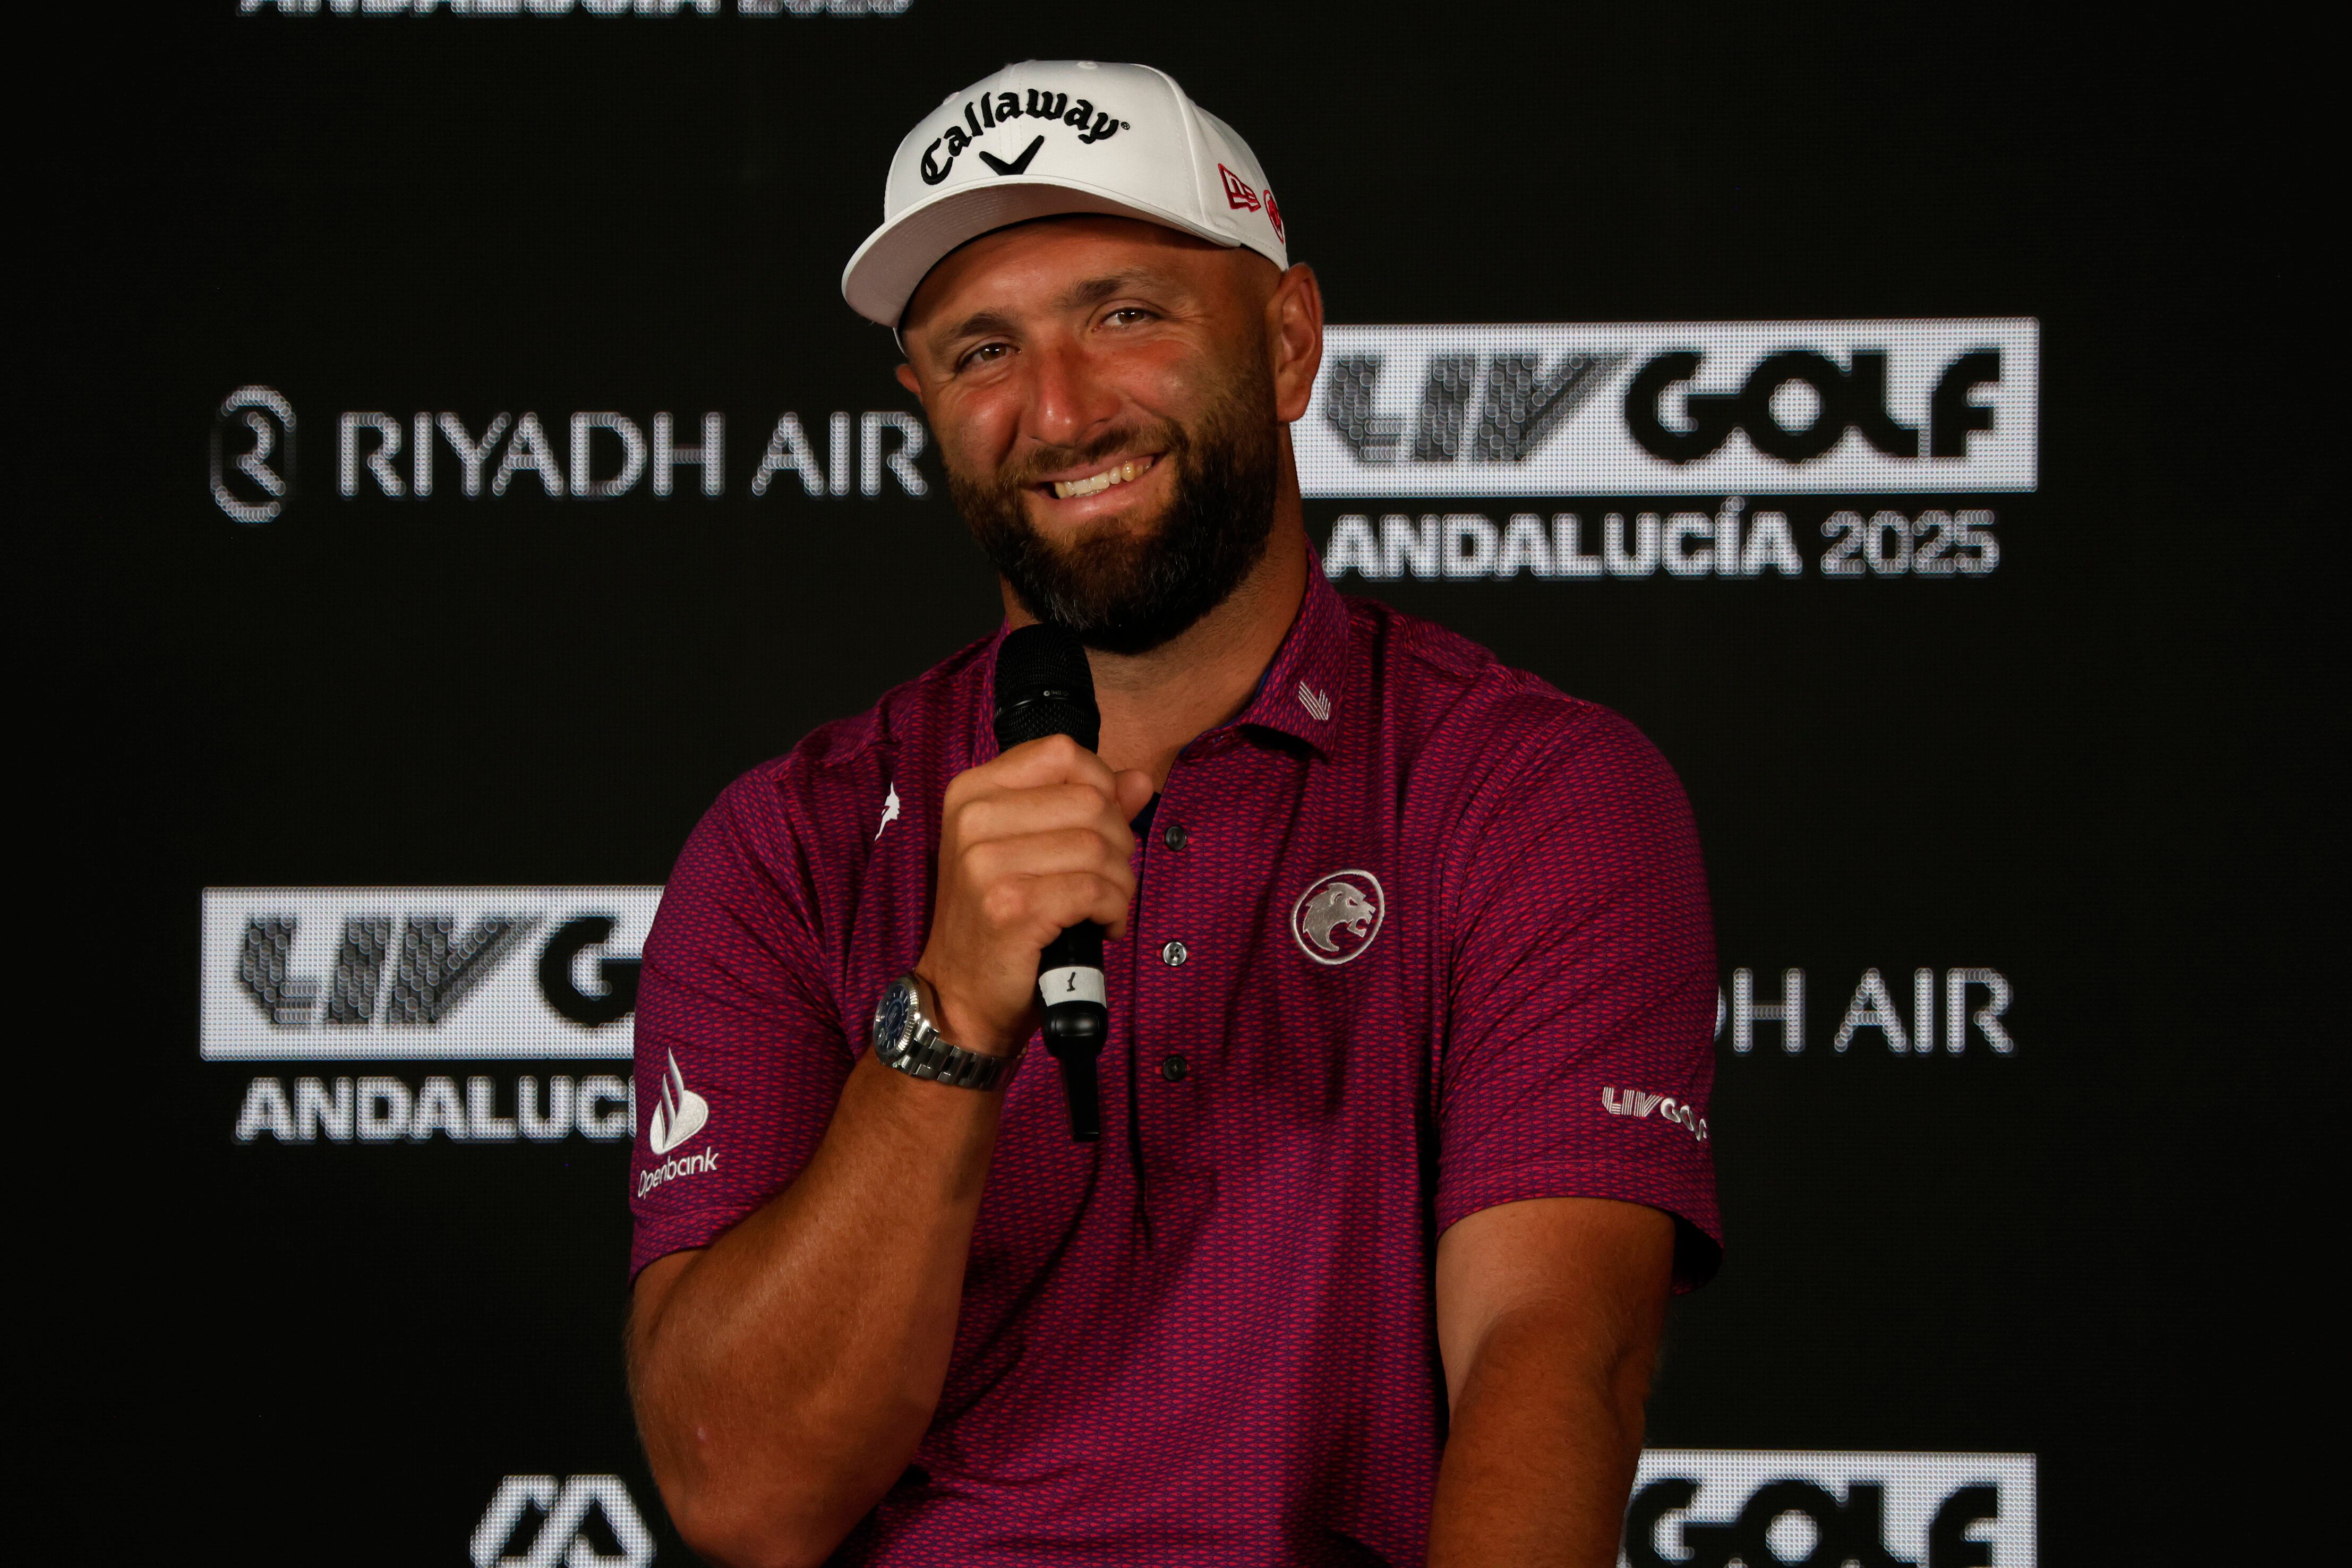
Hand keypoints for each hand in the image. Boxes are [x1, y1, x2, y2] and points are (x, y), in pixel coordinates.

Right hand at [916, 736, 1154, 1053]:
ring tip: (1105, 907)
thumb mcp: (1030, 849)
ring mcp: (987, 863)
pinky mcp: (1011, 907)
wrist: (961, 994)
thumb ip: (1083, 806)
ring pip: (1099, 847)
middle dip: (1120, 843)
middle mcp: (974, 819)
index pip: (1061, 752)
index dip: (1102, 786)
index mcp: (973, 791)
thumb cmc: (999, 918)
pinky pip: (1095, 890)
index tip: (1102, 827)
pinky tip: (1102, 926)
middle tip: (1108, 879)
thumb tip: (1140, 779)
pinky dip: (1114, 911)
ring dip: (1120, 884)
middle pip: (1091, 801)